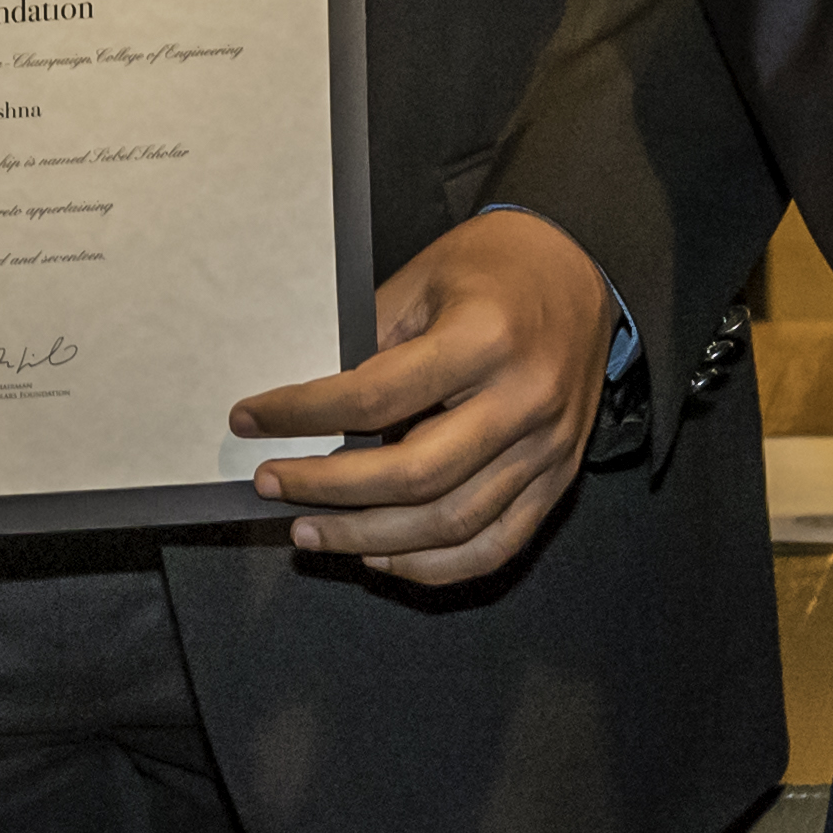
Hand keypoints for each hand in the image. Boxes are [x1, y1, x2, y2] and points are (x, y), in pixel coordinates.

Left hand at [230, 210, 617, 586]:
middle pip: (413, 476)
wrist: (580, 269)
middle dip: (328, 490)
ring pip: (451, 524)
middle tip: (272, 485)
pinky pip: (495, 545)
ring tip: (311, 532)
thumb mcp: (420, 279)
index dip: (302, 415)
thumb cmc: (495, 268)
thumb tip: (303, 406)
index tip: (251, 420)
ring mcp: (547, 448)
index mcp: (485, 340)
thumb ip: (367, 343)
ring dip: (369, 539)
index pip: (375, 397)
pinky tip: (381, 553)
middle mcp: (522, 401)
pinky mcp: (558, 477)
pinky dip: (433, 564)